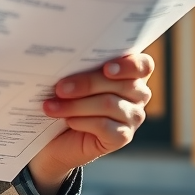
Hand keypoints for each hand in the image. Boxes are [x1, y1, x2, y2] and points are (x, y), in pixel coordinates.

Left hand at [28, 53, 153, 194]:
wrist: (56, 134)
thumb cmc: (65, 97)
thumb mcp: (73, 75)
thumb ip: (79, 65)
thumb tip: (63, 57)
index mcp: (130, 72)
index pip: (143, 65)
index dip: (129, 66)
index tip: (106, 68)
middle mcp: (138, 94)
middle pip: (121, 84)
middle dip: (86, 84)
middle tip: (60, 88)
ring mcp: (133, 116)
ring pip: (109, 104)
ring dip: (76, 105)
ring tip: (52, 106)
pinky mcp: (122, 137)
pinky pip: (104, 126)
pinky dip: (82, 121)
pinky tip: (68, 120)